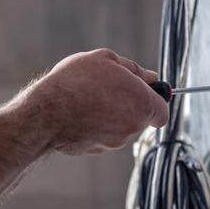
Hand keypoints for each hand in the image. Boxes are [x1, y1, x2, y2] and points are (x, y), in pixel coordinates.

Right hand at [25, 49, 168, 155]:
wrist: (47, 112)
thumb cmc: (76, 83)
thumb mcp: (105, 59)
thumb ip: (133, 69)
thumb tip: (150, 77)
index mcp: (142, 103)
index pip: (162, 112)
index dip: (155, 102)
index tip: (144, 94)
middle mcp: (132, 126)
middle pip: (138, 117)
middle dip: (126, 104)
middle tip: (104, 88)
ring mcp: (114, 141)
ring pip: (118, 127)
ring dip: (108, 114)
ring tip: (86, 98)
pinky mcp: (96, 149)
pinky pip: (100, 135)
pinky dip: (93, 126)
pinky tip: (78, 113)